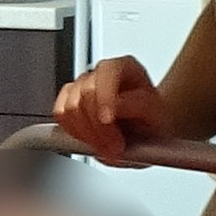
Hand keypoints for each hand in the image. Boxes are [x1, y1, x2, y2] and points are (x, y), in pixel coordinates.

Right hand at [53, 54, 185, 159]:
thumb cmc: (153, 119)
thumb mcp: (156, 113)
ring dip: (87, 134)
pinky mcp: (67, 100)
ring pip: (69, 107)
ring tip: (106, 147)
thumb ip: (137, 106)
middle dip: (98, 127)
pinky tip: (91, 140)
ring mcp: (81, 84)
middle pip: (85, 93)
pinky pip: (59, 115)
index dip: (104, 98)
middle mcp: (100, 72)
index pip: (106, 73)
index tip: (107, 121)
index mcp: (124, 67)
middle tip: (115, 147)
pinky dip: (73, 132)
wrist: (148, 128)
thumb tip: (114, 109)